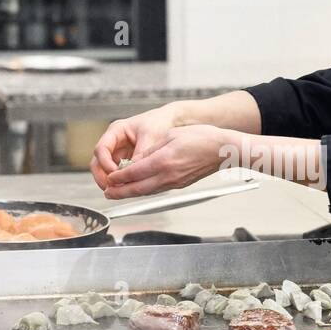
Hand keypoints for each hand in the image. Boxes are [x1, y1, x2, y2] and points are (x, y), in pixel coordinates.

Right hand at [90, 105, 180, 189]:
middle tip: (111, 188)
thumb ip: (140, 154)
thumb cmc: (158, 122)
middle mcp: (114, 142)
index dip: (105, 163)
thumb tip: (133, 172)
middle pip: (98, 162)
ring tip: (119, 190)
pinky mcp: (126, 160)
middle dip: (103, 176)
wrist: (170, 121)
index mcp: (116, 131)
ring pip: (106, 170)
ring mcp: (119, 152)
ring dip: (111, 181)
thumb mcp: (150, 137)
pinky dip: (121, 180)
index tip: (114, 174)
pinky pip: (119, 173)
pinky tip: (128, 187)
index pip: (101, 149)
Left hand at [103, 125, 238, 198]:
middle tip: (107, 193)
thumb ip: (152, 148)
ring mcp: (175, 182)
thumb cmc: (201, 138)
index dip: (119, 177)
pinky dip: (144, 191)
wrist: (223, 150)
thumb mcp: (171, 136)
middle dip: (120, 192)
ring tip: (118, 194)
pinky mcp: (180, 184)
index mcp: (164, 160)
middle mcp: (168, 175)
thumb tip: (138, 159)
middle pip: (138, 188)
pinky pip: (157, 190)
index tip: (109, 178)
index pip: (134, 172)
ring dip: (131, 194)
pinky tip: (139, 189)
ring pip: (147, 191)